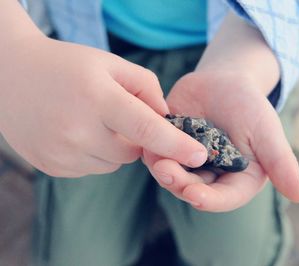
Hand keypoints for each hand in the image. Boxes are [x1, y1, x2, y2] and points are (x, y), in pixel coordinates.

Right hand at [0, 36, 206, 176]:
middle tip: (116, 114)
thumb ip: (147, 88)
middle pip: (133, 152)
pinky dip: (94, 154)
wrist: (11, 76)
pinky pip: (92, 168)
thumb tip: (166, 120)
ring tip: (91, 119)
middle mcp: (77, 130)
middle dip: (135, 138)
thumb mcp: (111, 64)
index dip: (176, 145)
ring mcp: (61, 152)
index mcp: (96, 97)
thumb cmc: (69, 66)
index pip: (146, 128)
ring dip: (114, 146)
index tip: (200, 156)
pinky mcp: (52, 166)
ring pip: (114, 163)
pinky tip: (76, 130)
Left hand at [143, 71, 298, 211]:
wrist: (224, 81)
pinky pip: (158, 155)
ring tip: (155, 159)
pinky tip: (147, 145)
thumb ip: (281, 163)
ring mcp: (190, 162)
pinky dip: (152, 153)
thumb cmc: (251, 106)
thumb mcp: (268, 132)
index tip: (193, 195)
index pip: (224, 198)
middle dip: (179, 184)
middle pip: (194, 190)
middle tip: (166, 172)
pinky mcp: (171, 146)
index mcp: (238, 178)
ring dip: (162, 171)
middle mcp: (213, 176)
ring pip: (173, 176)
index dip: (208, 200)